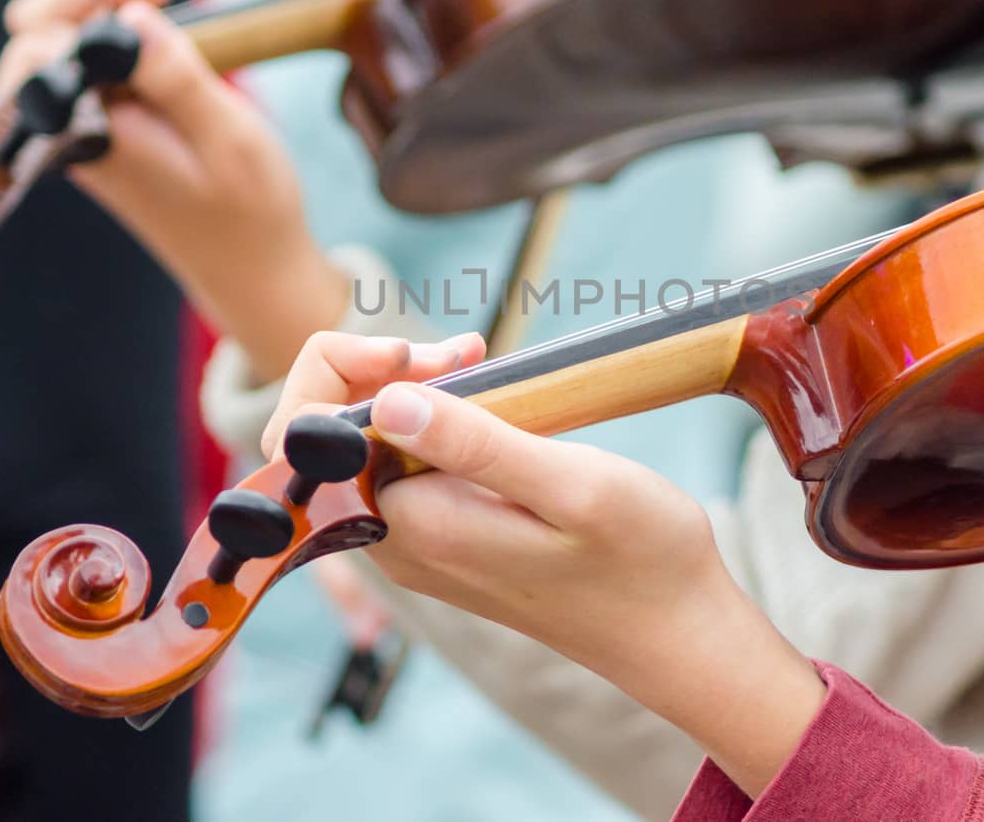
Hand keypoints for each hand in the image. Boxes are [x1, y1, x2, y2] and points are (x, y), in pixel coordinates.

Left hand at [0, 0, 348, 379]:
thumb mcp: (228, 141)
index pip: (44, 35)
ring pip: (64, 31)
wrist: (255, 270)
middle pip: (43, 24)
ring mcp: (87, 122)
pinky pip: (85, 50)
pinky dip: (96, 1)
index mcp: (84, 134)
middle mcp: (70, 126)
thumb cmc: (250, 213)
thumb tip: (128, 17)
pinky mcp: (111, 119)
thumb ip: (176, 78)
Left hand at [266, 331, 826, 796]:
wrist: (677, 633)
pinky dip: (434, 418)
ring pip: (368, 449)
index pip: (305, 439)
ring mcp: (421, 547)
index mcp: (414, 530)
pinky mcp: (449, 540)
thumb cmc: (643, 559)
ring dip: (410, 389)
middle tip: (463, 349)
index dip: (344, 371)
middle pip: (327, 438)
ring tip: (478, 359)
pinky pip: (407, 468)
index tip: (431, 354)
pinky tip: (489, 398)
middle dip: (377, 371)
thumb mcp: (571, 486)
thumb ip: (476, 445)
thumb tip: (383, 404)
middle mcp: (399, 546)